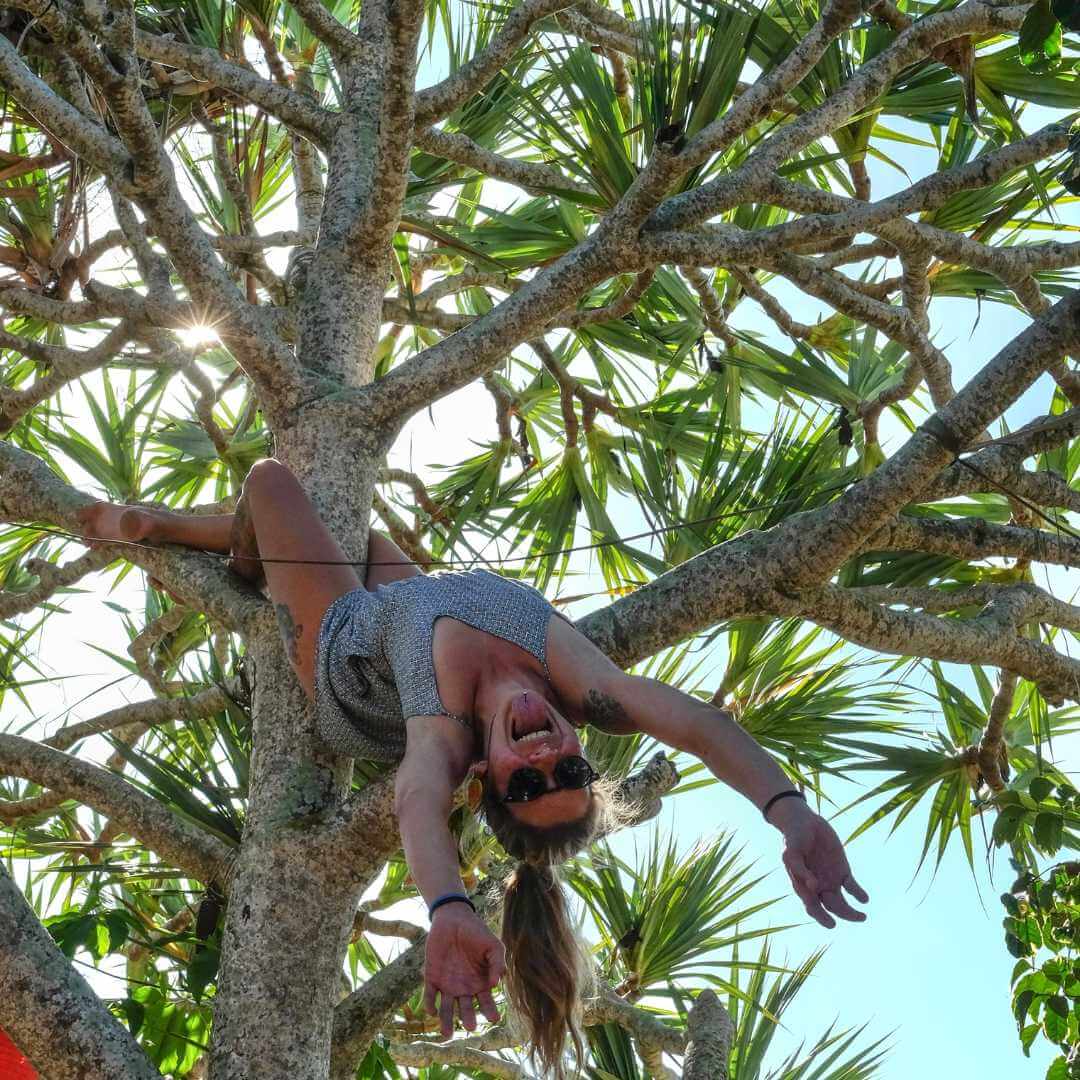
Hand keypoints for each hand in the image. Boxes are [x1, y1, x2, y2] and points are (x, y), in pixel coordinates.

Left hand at [423, 904, 504, 1036]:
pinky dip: (429, 1003)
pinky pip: (429, 994)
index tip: (494, 1018)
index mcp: (480, 982)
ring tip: (446, 1034)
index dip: (490, 1011)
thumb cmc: (476, 932)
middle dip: (468, 1019)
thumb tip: (496, 984)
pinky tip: (432, 1010)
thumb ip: (497, 963)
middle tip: (470, 1027)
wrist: (453, 918)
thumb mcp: (493, 945)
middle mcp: (464, 988)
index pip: (485, 1002)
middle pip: (466, 1009)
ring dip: (446, 1021)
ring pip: (446, 1008)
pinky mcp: (431, 977)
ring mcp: (447, 984)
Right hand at [770, 798, 868, 928]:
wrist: (803, 822)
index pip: (812, 907)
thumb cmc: (793, 839)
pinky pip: (852, 887)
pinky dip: (858, 894)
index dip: (821, 917)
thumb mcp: (791, 852)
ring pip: (842, 902)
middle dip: (843, 916)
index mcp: (803, 886)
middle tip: (856, 918)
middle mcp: (817, 887)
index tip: (831, 923)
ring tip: (863, 916)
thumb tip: (813, 887)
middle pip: (831, 908)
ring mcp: (831, 880)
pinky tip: (864, 898)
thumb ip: (800, 869)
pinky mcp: (842, 871)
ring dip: (852, 912)